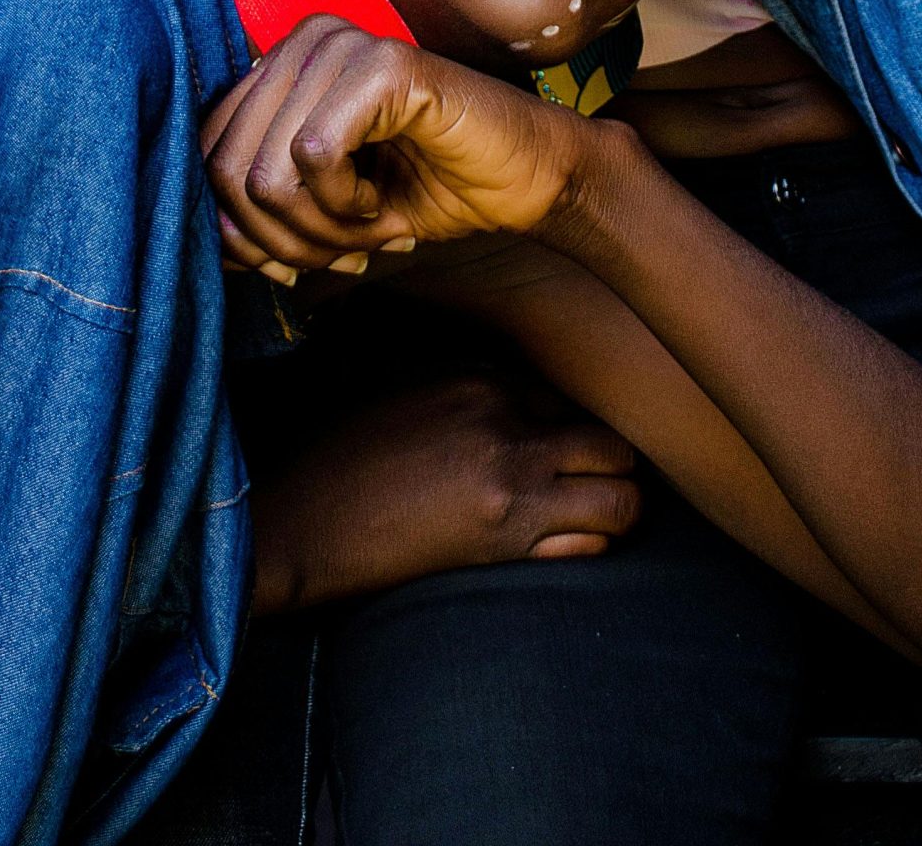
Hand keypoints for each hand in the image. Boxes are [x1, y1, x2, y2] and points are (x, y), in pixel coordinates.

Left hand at [201, 17, 594, 281]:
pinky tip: (381, 202)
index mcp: (284, 63)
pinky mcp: (382, 65)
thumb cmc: (430, 188)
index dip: (241, 228)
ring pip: (265, 171)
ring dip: (318, 229)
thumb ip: (265, 217)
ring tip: (365, 224)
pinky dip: (344, 204)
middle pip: (227, 167)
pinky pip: (312, 154)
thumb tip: (212, 247)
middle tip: (337, 251)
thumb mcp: (327, 210)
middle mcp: (305, 40)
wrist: (529, 181)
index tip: (294, 259)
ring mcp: (344, 45)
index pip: (207, 151)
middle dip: (279, 239)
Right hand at [251, 375, 639, 611]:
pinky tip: (570, 545)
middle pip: (610, 441)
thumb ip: (464, 386)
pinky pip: (589, 545)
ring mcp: (508, 481)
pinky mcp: (502, 540)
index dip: (575, 429)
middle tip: (598, 486)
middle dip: (616, 466)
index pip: (569, 397)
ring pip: (621, 495)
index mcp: (477, 376)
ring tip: (601, 518)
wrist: (300, 520)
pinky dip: (592, 546)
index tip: (572, 450)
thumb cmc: (341, 455)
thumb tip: (511, 396)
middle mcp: (503, 419)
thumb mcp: (404, 388)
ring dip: (621, 508)